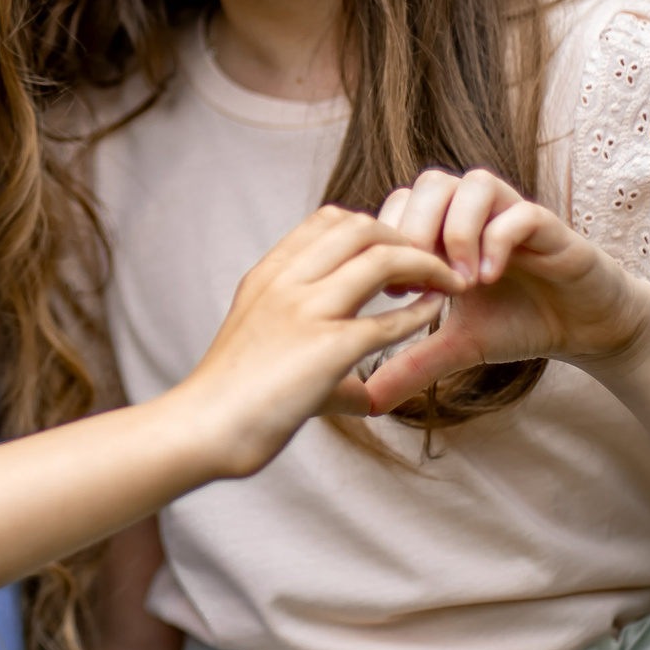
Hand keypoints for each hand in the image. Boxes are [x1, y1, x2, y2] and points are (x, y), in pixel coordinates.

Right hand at [169, 206, 463, 477]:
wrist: (201, 428)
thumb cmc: (230, 401)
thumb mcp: (265, 356)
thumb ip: (319, 364)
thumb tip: (364, 395)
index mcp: (268, 276)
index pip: (327, 220)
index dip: (371, 227)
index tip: (396, 251)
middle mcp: (286, 283)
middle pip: (360, 227)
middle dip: (405, 237)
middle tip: (431, 261)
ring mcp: (306, 312)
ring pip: (381, 258)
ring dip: (425, 265)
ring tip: (449, 281)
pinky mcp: (327, 349)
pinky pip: (389, 320)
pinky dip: (420, 312)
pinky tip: (436, 314)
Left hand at [357, 169, 649, 412]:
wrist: (587, 327)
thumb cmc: (522, 323)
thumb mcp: (460, 345)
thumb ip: (415, 363)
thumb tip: (370, 400)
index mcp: (450, 228)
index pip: (402, 201)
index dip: (389, 238)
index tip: (391, 291)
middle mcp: (480, 212)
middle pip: (431, 183)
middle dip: (415, 229)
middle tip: (416, 284)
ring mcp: (515, 213)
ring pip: (473, 184)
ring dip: (457, 231)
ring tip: (457, 284)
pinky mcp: (551, 226)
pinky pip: (520, 212)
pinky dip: (498, 240)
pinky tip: (488, 279)